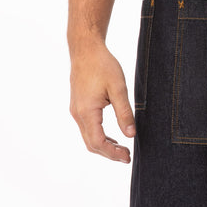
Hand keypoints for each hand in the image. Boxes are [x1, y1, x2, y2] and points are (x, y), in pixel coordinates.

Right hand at [69, 41, 135, 162]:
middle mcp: (78, 114)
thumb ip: (124, 112)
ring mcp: (76, 110)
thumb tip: (131, 135)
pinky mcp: (78, 106)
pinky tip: (111, 137)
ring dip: (103, 146)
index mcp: (87, 112)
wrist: (85, 49)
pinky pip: (86, 128)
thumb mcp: (118, 88)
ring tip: (121, 150)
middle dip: (109, 153)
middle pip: (91, 144)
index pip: (98, 142)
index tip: (127, 156)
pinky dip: (98, 136)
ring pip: (88, 137)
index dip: (113, 153)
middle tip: (127, 157)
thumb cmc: (102, 65)